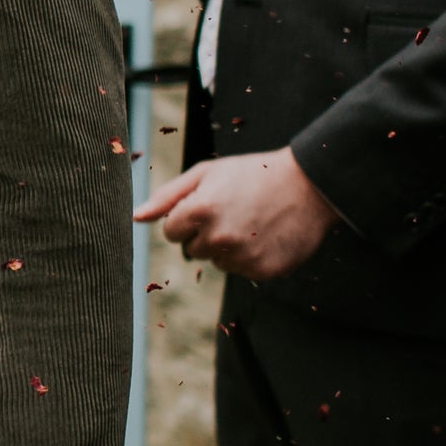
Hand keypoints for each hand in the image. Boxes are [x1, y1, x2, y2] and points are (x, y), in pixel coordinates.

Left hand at [136, 147, 343, 281]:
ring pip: (218, 262)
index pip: (171, 232)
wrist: (310, 186)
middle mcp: (219, 237)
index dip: (188, 218)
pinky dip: (252, 257)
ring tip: (254, 221)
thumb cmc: (252, 175)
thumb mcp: (207, 173)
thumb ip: (167, 197)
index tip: (210, 204)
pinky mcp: (263, 271)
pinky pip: (242, 271)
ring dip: (229, 247)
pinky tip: (268, 235)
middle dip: (207, 233)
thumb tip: (136, 217)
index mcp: (200, 210)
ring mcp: (242, 257)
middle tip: (236, 210)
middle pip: (192, 250)